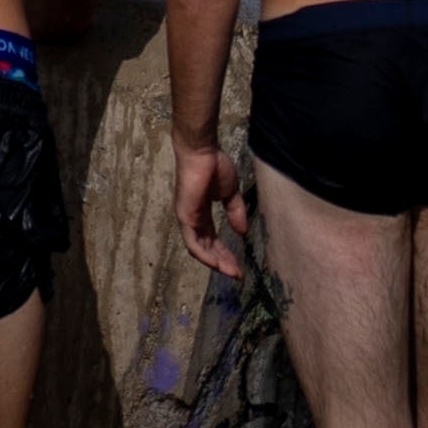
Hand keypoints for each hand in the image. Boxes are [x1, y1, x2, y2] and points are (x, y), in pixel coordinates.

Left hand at [175, 142, 251, 277]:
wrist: (202, 152)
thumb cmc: (214, 167)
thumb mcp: (230, 194)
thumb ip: (235, 212)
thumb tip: (242, 232)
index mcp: (202, 214)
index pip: (213, 239)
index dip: (225, 253)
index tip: (240, 265)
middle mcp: (193, 219)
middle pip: (206, 247)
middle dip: (222, 261)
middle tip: (237, 274)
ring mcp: (187, 219)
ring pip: (199, 249)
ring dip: (215, 262)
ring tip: (231, 272)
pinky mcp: (185, 217)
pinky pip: (193, 242)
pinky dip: (205, 255)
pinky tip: (217, 263)